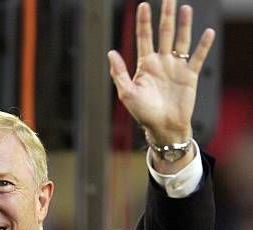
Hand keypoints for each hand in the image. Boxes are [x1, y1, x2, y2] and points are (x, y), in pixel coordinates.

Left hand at [107, 0, 214, 145]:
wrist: (163, 127)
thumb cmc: (143, 112)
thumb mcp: (126, 94)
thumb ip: (119, 73)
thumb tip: (111, 52)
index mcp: (145, 64)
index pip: (144, 37)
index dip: (143, 22)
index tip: (143, 5)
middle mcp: (161, 62)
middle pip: (164, 33)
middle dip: (166, 16)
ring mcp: (176, 67)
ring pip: (181, 41)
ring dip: (184, 25)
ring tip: (185, 8)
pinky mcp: (190, 76)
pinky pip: (198, 57)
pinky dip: (203, 46)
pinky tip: (207, 32)